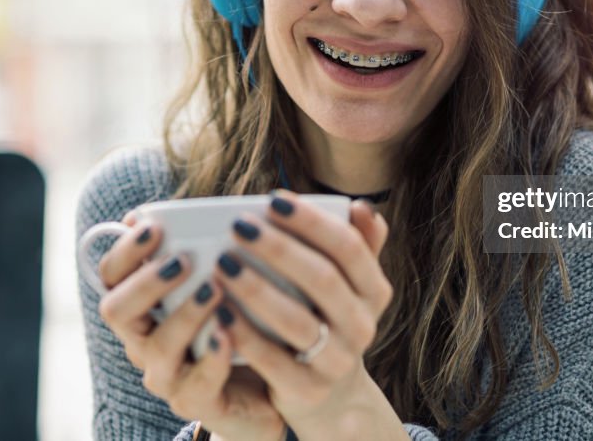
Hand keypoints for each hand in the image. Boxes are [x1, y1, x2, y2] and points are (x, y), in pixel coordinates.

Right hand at [95, 210, 285, 440]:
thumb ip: (200, 241)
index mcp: (141, 304)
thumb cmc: (237, 314)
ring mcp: (167, 374)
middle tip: (184, 260)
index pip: (112, 274)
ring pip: (157, 348)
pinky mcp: (198, 401)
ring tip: (214, 289)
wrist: (268, 377)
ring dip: (184, 314)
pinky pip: (197, 385)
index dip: (127, 250)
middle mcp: (143, 339)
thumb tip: (181, 203)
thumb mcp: (220, 273)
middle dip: (147, 282)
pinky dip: (211, 356)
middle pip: (117, 310)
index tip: (155, 225)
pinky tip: (228, 333)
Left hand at [212, 192, 400, 437]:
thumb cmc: (326, 316)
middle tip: (238, 225)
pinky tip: (218, 310)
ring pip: (296, 320)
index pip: (348, 247)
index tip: (273, 199)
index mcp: (374, 290)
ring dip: (256, 288)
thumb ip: (358, 244)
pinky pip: (272, 359)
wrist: (326, 392)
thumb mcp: (348, 283)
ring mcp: (337, 361)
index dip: (312, 221)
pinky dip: (244, 334)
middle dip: (278, 248)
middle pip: (322, 279)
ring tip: (221, 262)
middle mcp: (362, 326)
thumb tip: (360, 205)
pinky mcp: (307, 389)